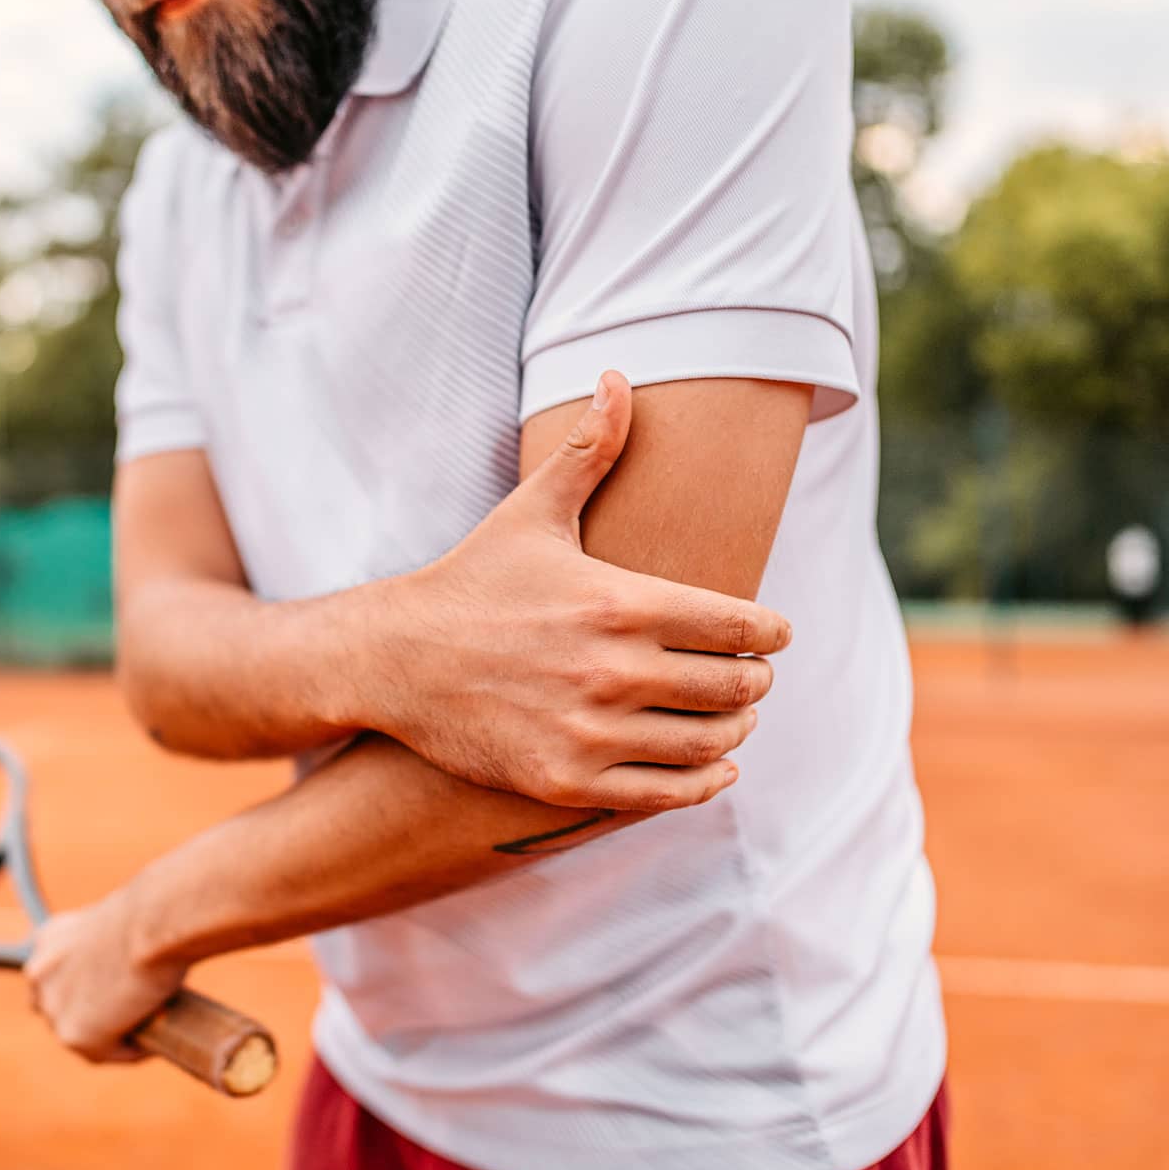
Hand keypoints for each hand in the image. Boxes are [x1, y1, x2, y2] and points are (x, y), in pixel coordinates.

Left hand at [26, 895, 186, 1064]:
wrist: (153, 924)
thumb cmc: (152, 915)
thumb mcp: (121, 924)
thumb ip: (111, 950)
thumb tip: (132, 973)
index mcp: (48, 939)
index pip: (56, 978)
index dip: (85, 989)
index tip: (115, 994)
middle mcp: (39, 973)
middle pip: (61, 1010)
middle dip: (93, 1014)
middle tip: (133, 1014)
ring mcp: (53, 1006)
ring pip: (83, 1035)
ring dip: (112, 1035)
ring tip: (149, 1027)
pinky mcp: (74, 1034)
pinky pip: (107, 1052)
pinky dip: (131, 1050)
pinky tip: (152, 1037)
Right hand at [360, 371, 790, 812]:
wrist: (395, 660)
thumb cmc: (472, 581)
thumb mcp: (531, 513)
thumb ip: (589, 451)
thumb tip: (618, 377)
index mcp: (619, 602)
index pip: (739, 625)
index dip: (770, 632)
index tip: (774, 634)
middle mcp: (612, 670)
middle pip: (733, 686)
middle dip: (755, 682)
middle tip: (753, 677)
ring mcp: (590, 730)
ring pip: (706, 741)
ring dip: (736, 730)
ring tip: (736, 718)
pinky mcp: (566, 779)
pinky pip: (665, 792)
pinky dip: (704, 782)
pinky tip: (716, 768)